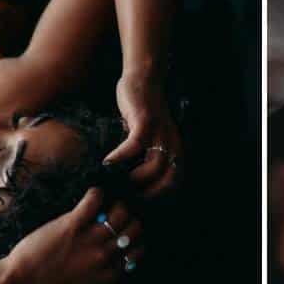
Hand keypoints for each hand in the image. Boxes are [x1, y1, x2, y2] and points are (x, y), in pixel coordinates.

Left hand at [3, 188, 145, 283]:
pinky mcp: (72, 224)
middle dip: (129, 219)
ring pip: (120, 211)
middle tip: (117, 216)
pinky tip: (92, 197)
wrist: (21, 281)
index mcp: (109, 273)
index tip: (126, 232)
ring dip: (115, 204)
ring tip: (105, 205)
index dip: (135, 237)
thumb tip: (118, 261)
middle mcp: (104, 256)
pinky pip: (95, 199)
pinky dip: (96, 193)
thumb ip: (104, 275)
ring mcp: (89, 239)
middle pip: (134, 227)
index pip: (138, 249)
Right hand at [103, 67, 181, 195]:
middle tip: (126, 199)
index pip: (174, 183)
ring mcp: (161, 134)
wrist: (144, 80)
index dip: (158, 197)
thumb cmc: (142, 113)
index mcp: (176, 150)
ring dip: (133, 179)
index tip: (139, 204)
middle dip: (147, 194)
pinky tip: (107, 163)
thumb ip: (143, 157)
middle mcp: (173, 144)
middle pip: (167, 180)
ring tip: (115, 183)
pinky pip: (134, 147)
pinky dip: (120, 158)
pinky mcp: (145, 122)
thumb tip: (126, 184)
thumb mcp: (148, 138)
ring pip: (153, 167)